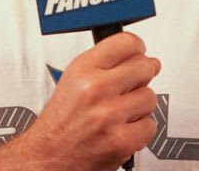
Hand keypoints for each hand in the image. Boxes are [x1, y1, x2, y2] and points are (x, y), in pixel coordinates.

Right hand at [7, 32, 160, 170]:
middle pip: (144, 67)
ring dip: (139, 106)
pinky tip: (123, 128)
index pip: (127, 42)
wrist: (48, 155)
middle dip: (141, 77)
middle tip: (130, 86)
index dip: (137, 48)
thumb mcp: (74, 79)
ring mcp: (109, 115)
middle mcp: (95, 89)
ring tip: (121, 112)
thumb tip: (148, 60)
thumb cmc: (62, 120)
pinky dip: (140, 130)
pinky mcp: (121, 140)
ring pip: (149, 97)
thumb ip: (108, 65)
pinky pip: (150, 125)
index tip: (138, 54)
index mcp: (83, 69)